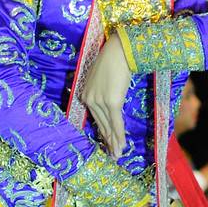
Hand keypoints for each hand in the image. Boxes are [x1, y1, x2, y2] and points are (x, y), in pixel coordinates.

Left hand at [83, 33, 131, 158]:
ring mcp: (100, 101)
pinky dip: (119, 134)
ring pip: (108, 126)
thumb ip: (102, 92)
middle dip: (108, 141)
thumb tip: (110, 104)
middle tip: (113, 154)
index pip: (95, 118)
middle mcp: (89, 100)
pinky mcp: (112, 102)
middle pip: (101, 124)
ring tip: (118, 154)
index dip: (103, 132)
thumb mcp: (101, 79)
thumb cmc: (112, 62)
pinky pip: (116, 122)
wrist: (118, 52)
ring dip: (114, 142)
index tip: (107, 142)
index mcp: (85, 95)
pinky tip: (122, 144)